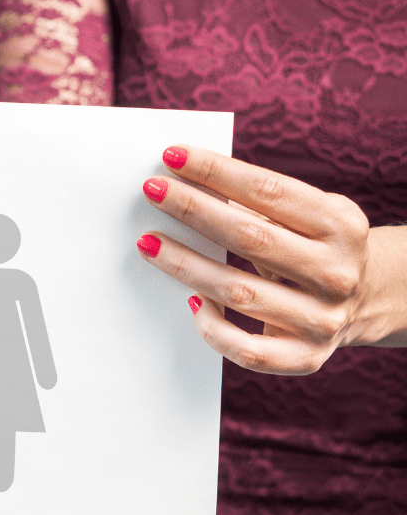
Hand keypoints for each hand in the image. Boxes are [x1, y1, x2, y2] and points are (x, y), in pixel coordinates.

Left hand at [137, 145, 406, 373]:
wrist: (366, 301)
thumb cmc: (314, 246)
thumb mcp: (307, 215)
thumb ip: (258, 201)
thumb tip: (185, 180)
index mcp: (341, 226)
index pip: (268, 191)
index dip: (216, 172)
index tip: (172, 156)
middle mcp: (337, 273)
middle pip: (250, 237)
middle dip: (194, 210)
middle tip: (152, 191)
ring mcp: (323, 319)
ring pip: (239, 292)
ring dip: (186, 265)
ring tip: (148, 242)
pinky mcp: (306, 358)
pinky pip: (247, 350)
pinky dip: (213, 327)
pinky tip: (191, 302)